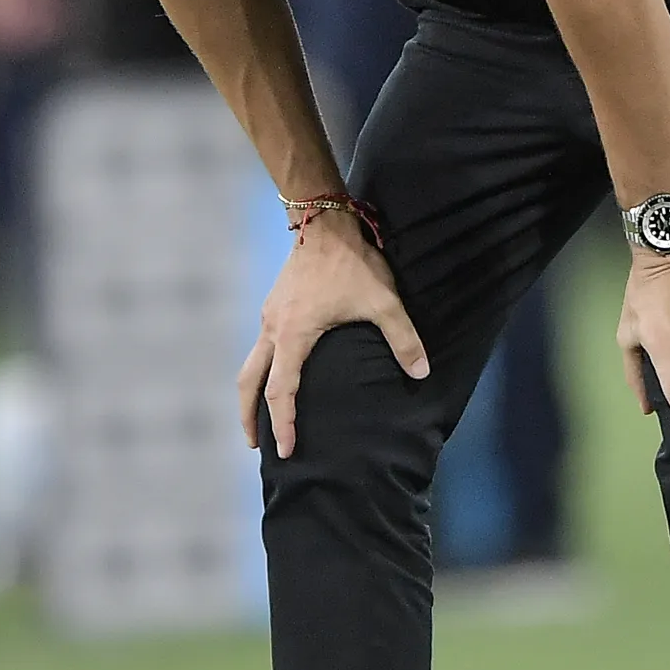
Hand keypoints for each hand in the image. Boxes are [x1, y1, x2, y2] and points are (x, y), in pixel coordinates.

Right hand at [238, 206, 429, 458]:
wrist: (323, 219)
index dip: (283, 424)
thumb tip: (422, 372)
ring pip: (250, 363)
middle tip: (252, 445)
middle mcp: (273, 329)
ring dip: (252, 393)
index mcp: (293, 335)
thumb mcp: (383, 300)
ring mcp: (269, 316)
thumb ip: (403, 338)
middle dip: (249, 416)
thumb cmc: (351, 261)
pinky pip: (260, 347)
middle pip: (248, 382)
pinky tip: (278, 374)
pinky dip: (261, 370)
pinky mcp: (273, 305)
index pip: (281, 391)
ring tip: (259, 417)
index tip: (286, 450)